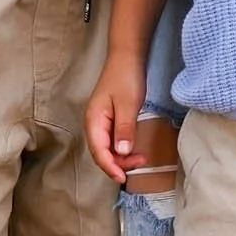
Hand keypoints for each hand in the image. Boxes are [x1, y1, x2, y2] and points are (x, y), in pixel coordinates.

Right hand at [85, 55, 149, 184]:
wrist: (127, 57)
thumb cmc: (125, 77)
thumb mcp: (128, 104)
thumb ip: (124, 129)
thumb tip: (122, 152)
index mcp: (94, 120)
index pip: (99, 151)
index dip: (110, 167)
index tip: (123, 178)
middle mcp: (94, 123)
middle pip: (102, 153)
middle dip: (119, 163)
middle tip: (140, 163)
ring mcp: (101, 122)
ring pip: (108, 148)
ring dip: (122, 157)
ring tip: (141, 158)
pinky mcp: (110, 119)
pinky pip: (113, 140)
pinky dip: (123, 148)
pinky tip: (134, 149)